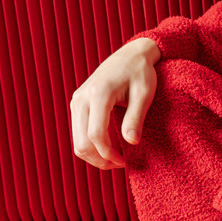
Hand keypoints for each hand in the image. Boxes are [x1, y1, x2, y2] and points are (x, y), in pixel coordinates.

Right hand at [69, 37, 160, 169]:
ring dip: (94, 157)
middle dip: (100, 160)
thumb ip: (136, 117)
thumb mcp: (144, 94)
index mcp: (99, 93)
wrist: (130, 56)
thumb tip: (131, 142)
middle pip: (81, 143)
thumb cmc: (140, 73)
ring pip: (77, 142)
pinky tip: (109, 149)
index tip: (125, 162)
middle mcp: (82, 97)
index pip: (96, 135)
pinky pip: (79, 134)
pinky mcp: (78, 105)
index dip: (109, 154)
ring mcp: (77, 101)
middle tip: (121, 164)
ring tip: (115, 160)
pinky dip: (91, 147)